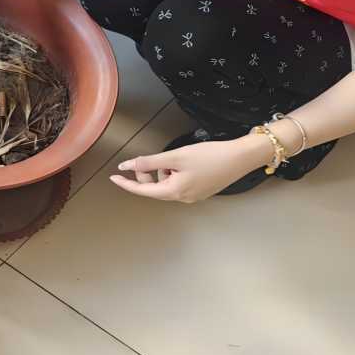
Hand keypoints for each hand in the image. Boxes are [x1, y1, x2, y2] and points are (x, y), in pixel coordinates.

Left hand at [110, 133, 273, 202]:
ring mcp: (194, 196)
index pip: (143, 191)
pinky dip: (174, 173)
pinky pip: (180, 184)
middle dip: (148, 175)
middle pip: (155, 188)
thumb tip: (127, 166)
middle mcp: (183, 198)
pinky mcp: (202, 190)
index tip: (114, 177)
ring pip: (168, 185)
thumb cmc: (210, 156)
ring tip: (174, 158)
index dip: (127, 183)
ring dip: (163, 172)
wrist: (241, 158)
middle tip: (148, 160)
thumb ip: (149, 162)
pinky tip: (184, 162)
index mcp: (175, 192)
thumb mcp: (176, 156)